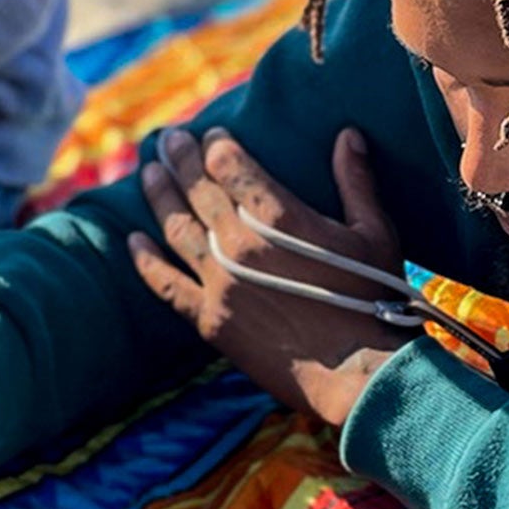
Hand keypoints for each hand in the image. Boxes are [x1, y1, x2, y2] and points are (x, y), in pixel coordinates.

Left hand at [129, 125, 406, 428]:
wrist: (355, 373)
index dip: (217, 145)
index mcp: (280, 218)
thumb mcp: (375, 233)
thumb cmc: (374, 300)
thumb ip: (356, 181)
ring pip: (177, 228)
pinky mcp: (210, 319)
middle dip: (182, 159)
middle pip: (200, 190)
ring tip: (147, 172)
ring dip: (160, 197)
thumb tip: (348, 134)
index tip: (211, 134)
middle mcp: (241, 245)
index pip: (232, 166)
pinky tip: (132, 240)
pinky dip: (146, 261)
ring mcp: (220, 283)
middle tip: (168, 139)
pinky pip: (167, 285)